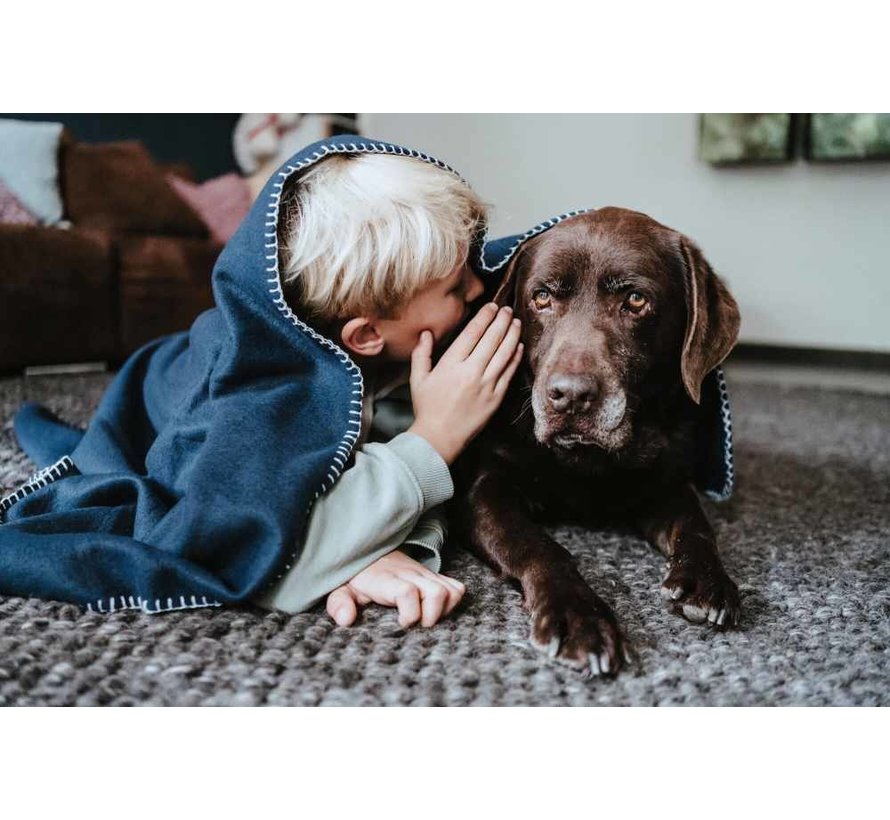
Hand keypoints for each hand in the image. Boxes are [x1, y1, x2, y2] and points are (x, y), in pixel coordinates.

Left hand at [325, 549, 464, 627]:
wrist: (369, 548)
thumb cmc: (356, 575)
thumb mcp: (341, 589)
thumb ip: (339, 604)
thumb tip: (346, 620)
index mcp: (386, 580)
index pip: (407, 592)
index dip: (410, 613)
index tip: (402, 623)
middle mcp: (410, 574)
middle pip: (437, 593)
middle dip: (432, 617)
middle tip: (417, 625)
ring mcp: (425, 574)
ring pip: (451, 590)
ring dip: (444, 610)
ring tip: (427, 618)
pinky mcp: (434, 575)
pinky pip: (456, 587)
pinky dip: (452, 601)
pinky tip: (435, 610)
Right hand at [408, 303, 522, 463]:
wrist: (439, 438)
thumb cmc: (427, 408)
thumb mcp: (418, 379)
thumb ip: (421, 354)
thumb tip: (425, 333)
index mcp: (451, 364)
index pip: (473, 333)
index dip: (485, 317)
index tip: (491, 306)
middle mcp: (471, 371)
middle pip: (492, 338)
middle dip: (501, 320)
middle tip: (507, 309)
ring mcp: (486, 384)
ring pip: (504, 353)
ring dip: (512, 334)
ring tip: (515, 322)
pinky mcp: (496, 398)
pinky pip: (509, 372)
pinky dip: (515, 357)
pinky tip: (519, 346)